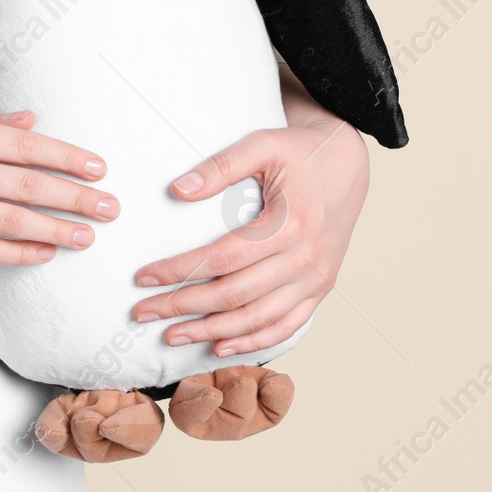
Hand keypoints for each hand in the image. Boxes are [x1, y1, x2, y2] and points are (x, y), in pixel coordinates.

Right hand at [0, 106, 117, 264]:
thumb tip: (31, 122)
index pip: (26, 146)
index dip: (68, 157)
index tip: (98, 168)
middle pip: (29, 185)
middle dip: (76, 197)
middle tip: (109, 207)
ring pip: (12, 222)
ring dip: (56, 230)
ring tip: (88, 236)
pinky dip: (18, 254)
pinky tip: (45, 254)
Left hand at [131, 107, 368, 357]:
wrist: (348, 164)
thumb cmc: (300, 153)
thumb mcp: (263, 145)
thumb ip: (221, 165)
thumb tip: (178, 190)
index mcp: (290, 224)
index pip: (222, 258)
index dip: (180, 271)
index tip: (144, 277)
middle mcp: (306, 258)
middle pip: (235, 295)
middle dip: (184, 308)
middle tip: (143, 312)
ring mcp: (316, 279)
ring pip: (258, 319)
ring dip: (211, 332)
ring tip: (171, 336)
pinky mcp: (321, 289)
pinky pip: (287, 326)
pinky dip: (253, 341)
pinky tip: (220, 347)